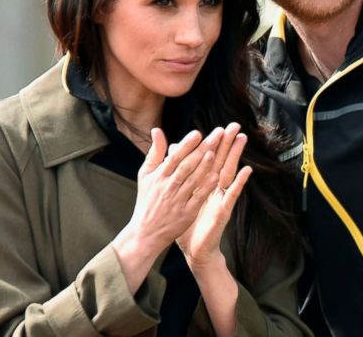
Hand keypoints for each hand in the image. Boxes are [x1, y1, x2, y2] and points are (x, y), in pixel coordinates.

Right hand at [116, 128, 219, 259]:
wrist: (145, 232)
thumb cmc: (147, 200)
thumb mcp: (146, 175)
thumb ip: (155, 152)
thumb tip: (157, 130)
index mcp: (159, 177)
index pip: (174, 157)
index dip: (186, 145)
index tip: (198, 133)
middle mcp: (168, 187)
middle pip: (187, 166)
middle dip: (202, 149)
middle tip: (217, 135)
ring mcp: (177, 201)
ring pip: (193, 181)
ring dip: (204, 166)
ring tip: (215, 152)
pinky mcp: (186, 214)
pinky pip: (197, 198)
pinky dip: (206, 188)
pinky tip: (216, 177)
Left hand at [176, 122, 251, 270]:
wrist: (194, 250)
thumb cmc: (188, 223)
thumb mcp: (181, 197)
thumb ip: (178, 175)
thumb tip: (173, 153)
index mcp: (203, 185)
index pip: (209, 160)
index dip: (214, 144)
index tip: (219, 127)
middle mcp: (214, 189)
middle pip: (222, 161)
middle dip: (228, 143)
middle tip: (235, 125)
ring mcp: (220, 198)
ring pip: (229, 172)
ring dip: (236, 156)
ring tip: (242, 139)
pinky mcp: (224, 210)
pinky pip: (232, 194)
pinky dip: (239, 182)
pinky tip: (246, 170)